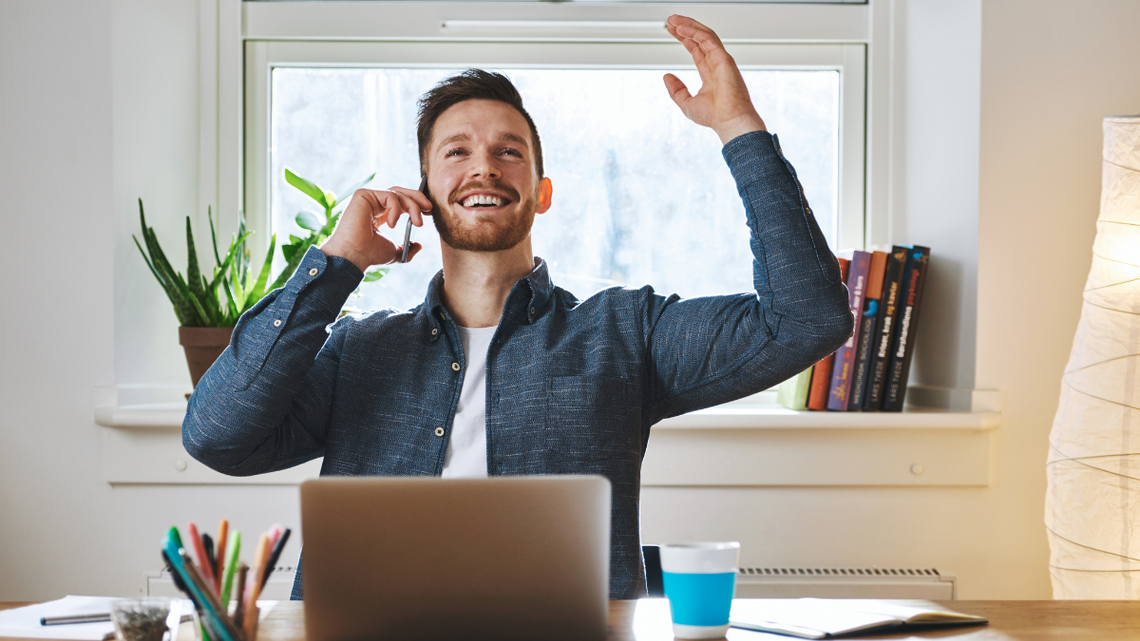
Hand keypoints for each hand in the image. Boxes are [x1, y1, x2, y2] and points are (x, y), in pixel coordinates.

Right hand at [319, 186, 431, 271]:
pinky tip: (392, 225)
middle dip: (417, 198)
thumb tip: (418, 245)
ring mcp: (367, 198)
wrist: (354, 256)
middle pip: (399, 192)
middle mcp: (372, 204)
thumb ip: (406, 248)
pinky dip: (397, 209)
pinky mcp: (363, 195)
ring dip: (412, 206)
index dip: (415, 203)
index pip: (399, 201)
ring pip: (397, 193)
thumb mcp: (393, 252)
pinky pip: (389, 195)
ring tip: (417, 223)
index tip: (428, 211)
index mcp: (378, 214)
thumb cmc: (369, 255)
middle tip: (429, 209)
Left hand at [663, 15, 766, 144]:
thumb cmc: (715, 117)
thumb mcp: (687, 103)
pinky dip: (694, 32)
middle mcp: (717, 64)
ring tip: (674, 20)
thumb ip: (676, 90)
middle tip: (671, 21)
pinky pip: (708, 39)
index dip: (684, 38)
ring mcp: (721, 60)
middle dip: (685, 28)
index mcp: (711, 73)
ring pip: (705, 35)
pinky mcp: (723, 58)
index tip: (672, 31)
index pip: (696, 49)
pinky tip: (682, 29)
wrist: (729, 121)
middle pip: (700, 38)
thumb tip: (666, 77)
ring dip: (689, 25)